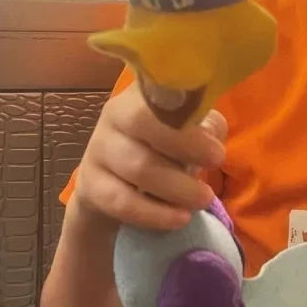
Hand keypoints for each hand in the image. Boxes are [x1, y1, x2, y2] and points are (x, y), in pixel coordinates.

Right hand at [73, 80, 227, 230]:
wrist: (112, 187)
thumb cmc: (162, 151)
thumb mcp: (189, 133)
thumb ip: (206, 128)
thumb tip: (212, 135)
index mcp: (142, 94)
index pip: (158, 88)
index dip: (187, 112)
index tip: (216, 147)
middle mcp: (114, 114)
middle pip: (144, 122)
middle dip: (186, 147)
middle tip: (216, 166)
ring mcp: (98, 149)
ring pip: (137, 166)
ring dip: (177, 186)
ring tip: (203, 199)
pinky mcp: (90, 185)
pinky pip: (121, 200)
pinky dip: (155, 213)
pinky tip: (180, 218)